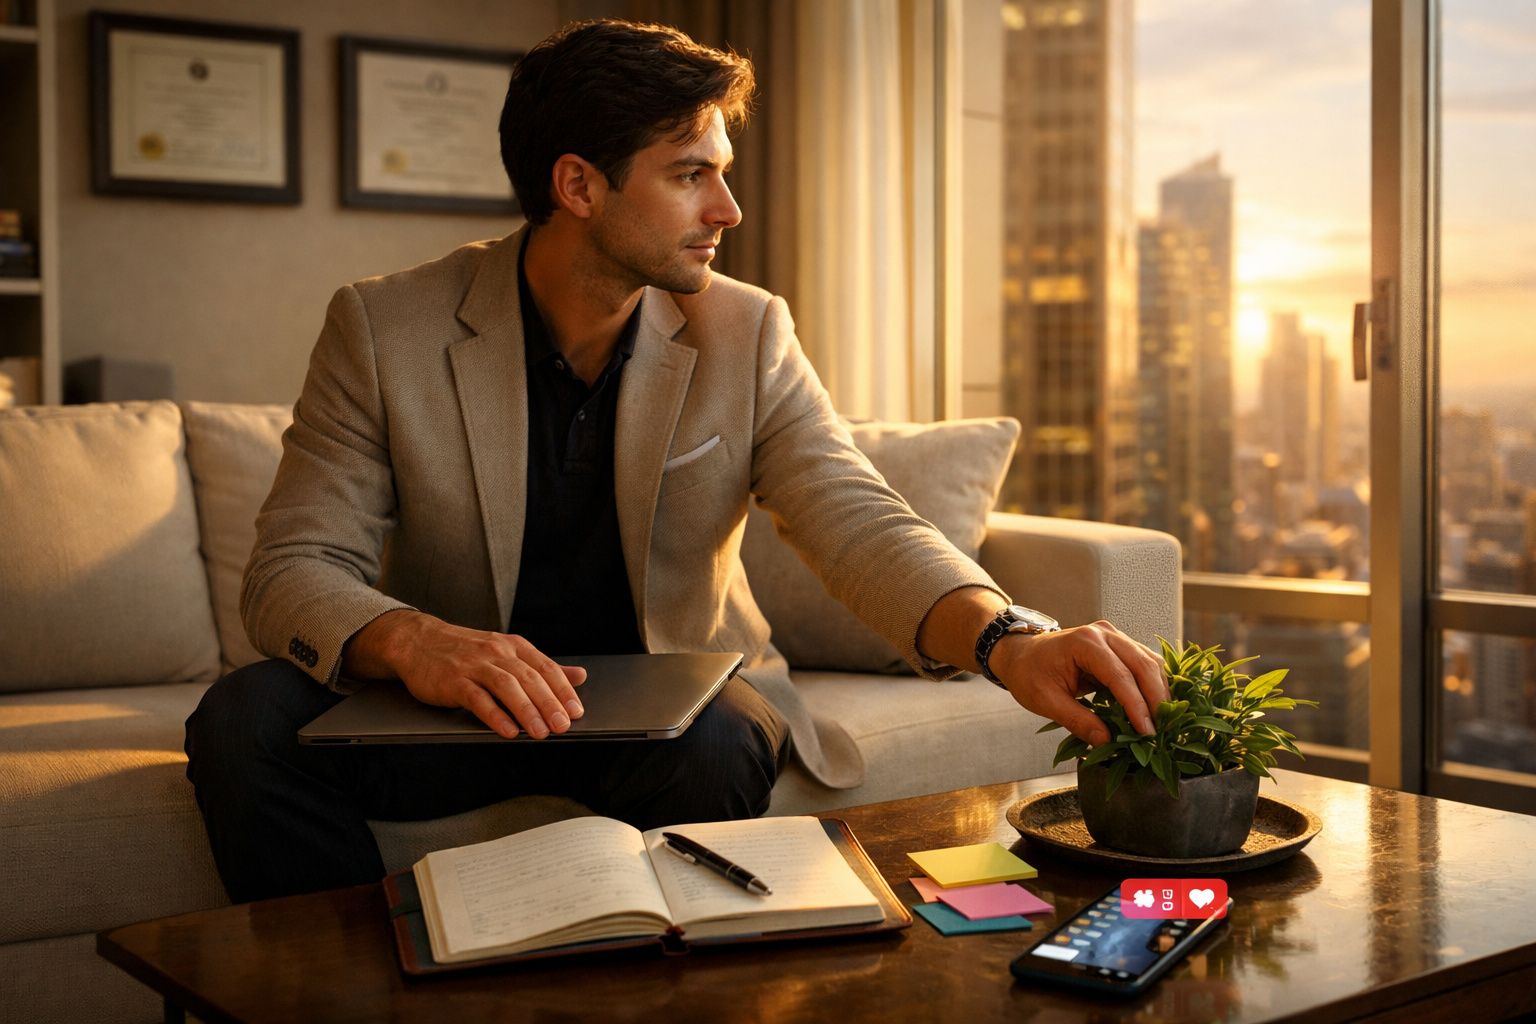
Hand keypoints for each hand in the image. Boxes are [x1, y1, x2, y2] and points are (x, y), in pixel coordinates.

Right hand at [354, 611, 586, 738]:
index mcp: (513, 647)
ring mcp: (475, 666)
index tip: (577, 711)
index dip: (563, 690)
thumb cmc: (465, 651)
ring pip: (507, 687)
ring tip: (541, 732)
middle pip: (529, 678)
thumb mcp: (507, 653)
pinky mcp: (454, 681)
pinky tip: (508, 731)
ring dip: (527, 710)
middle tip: (564, 725)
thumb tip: (579, 676)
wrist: (418, 641)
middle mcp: (497, 653)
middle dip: (549, 703)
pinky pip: (478, 699)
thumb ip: (542, 667)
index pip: (545, 667)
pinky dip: (495, 716)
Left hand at [991, 620, 1166, 745]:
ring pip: (1149, 662)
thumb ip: (1076, 720)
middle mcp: (1104, 633)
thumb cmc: (1029, 674)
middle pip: (1142, 664)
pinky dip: (1153, 684)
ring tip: (1163, 723)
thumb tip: (1106, 741)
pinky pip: (1144, 663)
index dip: (1136, 706)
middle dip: (1156, 699)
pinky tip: (1156, 707)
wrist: (1021, 654)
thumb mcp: (1045, 701)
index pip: (1120, 676)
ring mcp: (1114, 636)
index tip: (1147, 732)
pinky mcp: (1119, 644)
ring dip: (1159, 692)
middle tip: (1162, 731)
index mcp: (1084, 643)